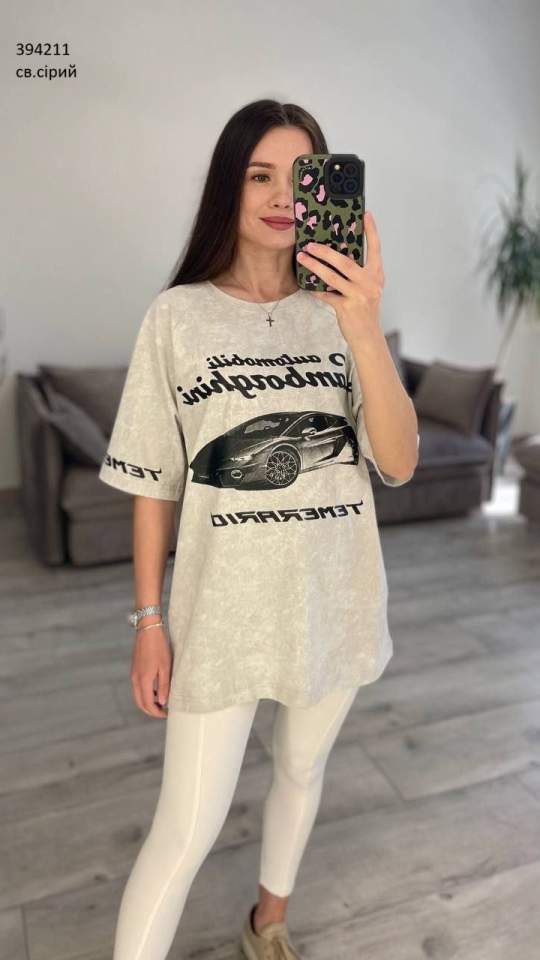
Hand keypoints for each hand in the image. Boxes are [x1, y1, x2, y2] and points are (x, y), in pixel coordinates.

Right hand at [131, 626, 170, 717]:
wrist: (148, 630)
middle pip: (140, 703)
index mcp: (143, 680)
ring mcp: (133, 674)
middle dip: (151, 710)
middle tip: (163, 712)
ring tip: (161, 702)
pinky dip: (145, 694)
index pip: (148, 704)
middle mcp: (135, 679)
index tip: (166, 714)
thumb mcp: (165, 667)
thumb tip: (163, 702)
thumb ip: (164, 686)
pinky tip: (156, 691)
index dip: (157, 712)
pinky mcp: (134, 670)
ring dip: (147, 702)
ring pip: (138, 696)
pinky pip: (138, 688)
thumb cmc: (159, 647)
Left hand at [297, 210, 384, 346]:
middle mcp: (369, 283)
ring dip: (314, 266)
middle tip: (311, 244)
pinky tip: (306, 284)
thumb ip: (359, 274)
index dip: (371, 231)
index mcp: (376, 276)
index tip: (366, 214)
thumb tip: (337, 258)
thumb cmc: (366, 311)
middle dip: (325, 251)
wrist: (368, 336)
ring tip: (302, 257)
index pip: (375, 249)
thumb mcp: (369, 289)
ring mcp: (358, 296)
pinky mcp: (346, 308)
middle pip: (345, 261)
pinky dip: (315, 289)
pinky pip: (326, 294)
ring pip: (332, 277)